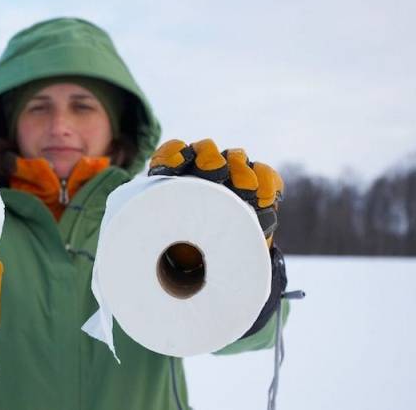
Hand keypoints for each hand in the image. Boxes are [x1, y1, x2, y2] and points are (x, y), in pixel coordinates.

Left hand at [148, 138, 283, 245]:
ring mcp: (233, 175)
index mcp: (177, 177)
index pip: (171, 152)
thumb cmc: (182, 253)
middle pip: (206, 150)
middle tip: (214, 172)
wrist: (217, 265)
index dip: (172, 155)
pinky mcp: (259, 187)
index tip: (173, 166)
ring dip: (240, 169)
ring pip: (236, 157)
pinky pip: (265, 173)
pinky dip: (266, 182)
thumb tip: (149, 236)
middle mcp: (205, 170)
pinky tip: (262, 198)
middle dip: (210, 159)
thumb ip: (156, 233)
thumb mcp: (164, 241)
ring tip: (244, 189)